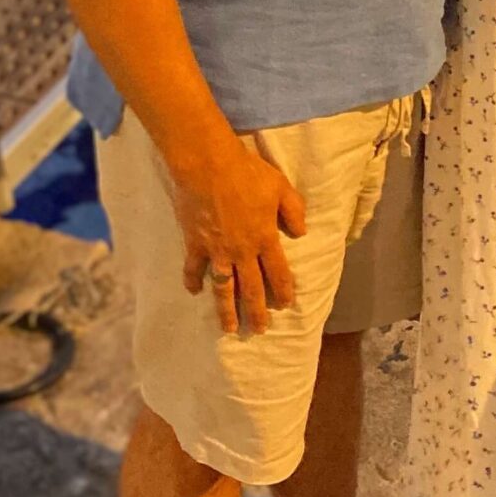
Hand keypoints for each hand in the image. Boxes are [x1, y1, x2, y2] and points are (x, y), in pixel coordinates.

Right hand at [169, 134, 307, 333]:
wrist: (208, 166)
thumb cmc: (247, 173)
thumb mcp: (280, 187)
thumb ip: (294, 210)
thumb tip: (302, 232)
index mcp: (265, 238)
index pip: (278, 271)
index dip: (284, 290)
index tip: (286, 305)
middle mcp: (242, 251)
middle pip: (252, 288)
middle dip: (257, 311)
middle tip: (259, 330)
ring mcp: (217, 250)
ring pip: (224, 288)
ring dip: (227, 310)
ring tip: (230, 328)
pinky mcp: (195, 244)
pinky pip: (194, 268)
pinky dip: (193, 281)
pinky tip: (194, 292)